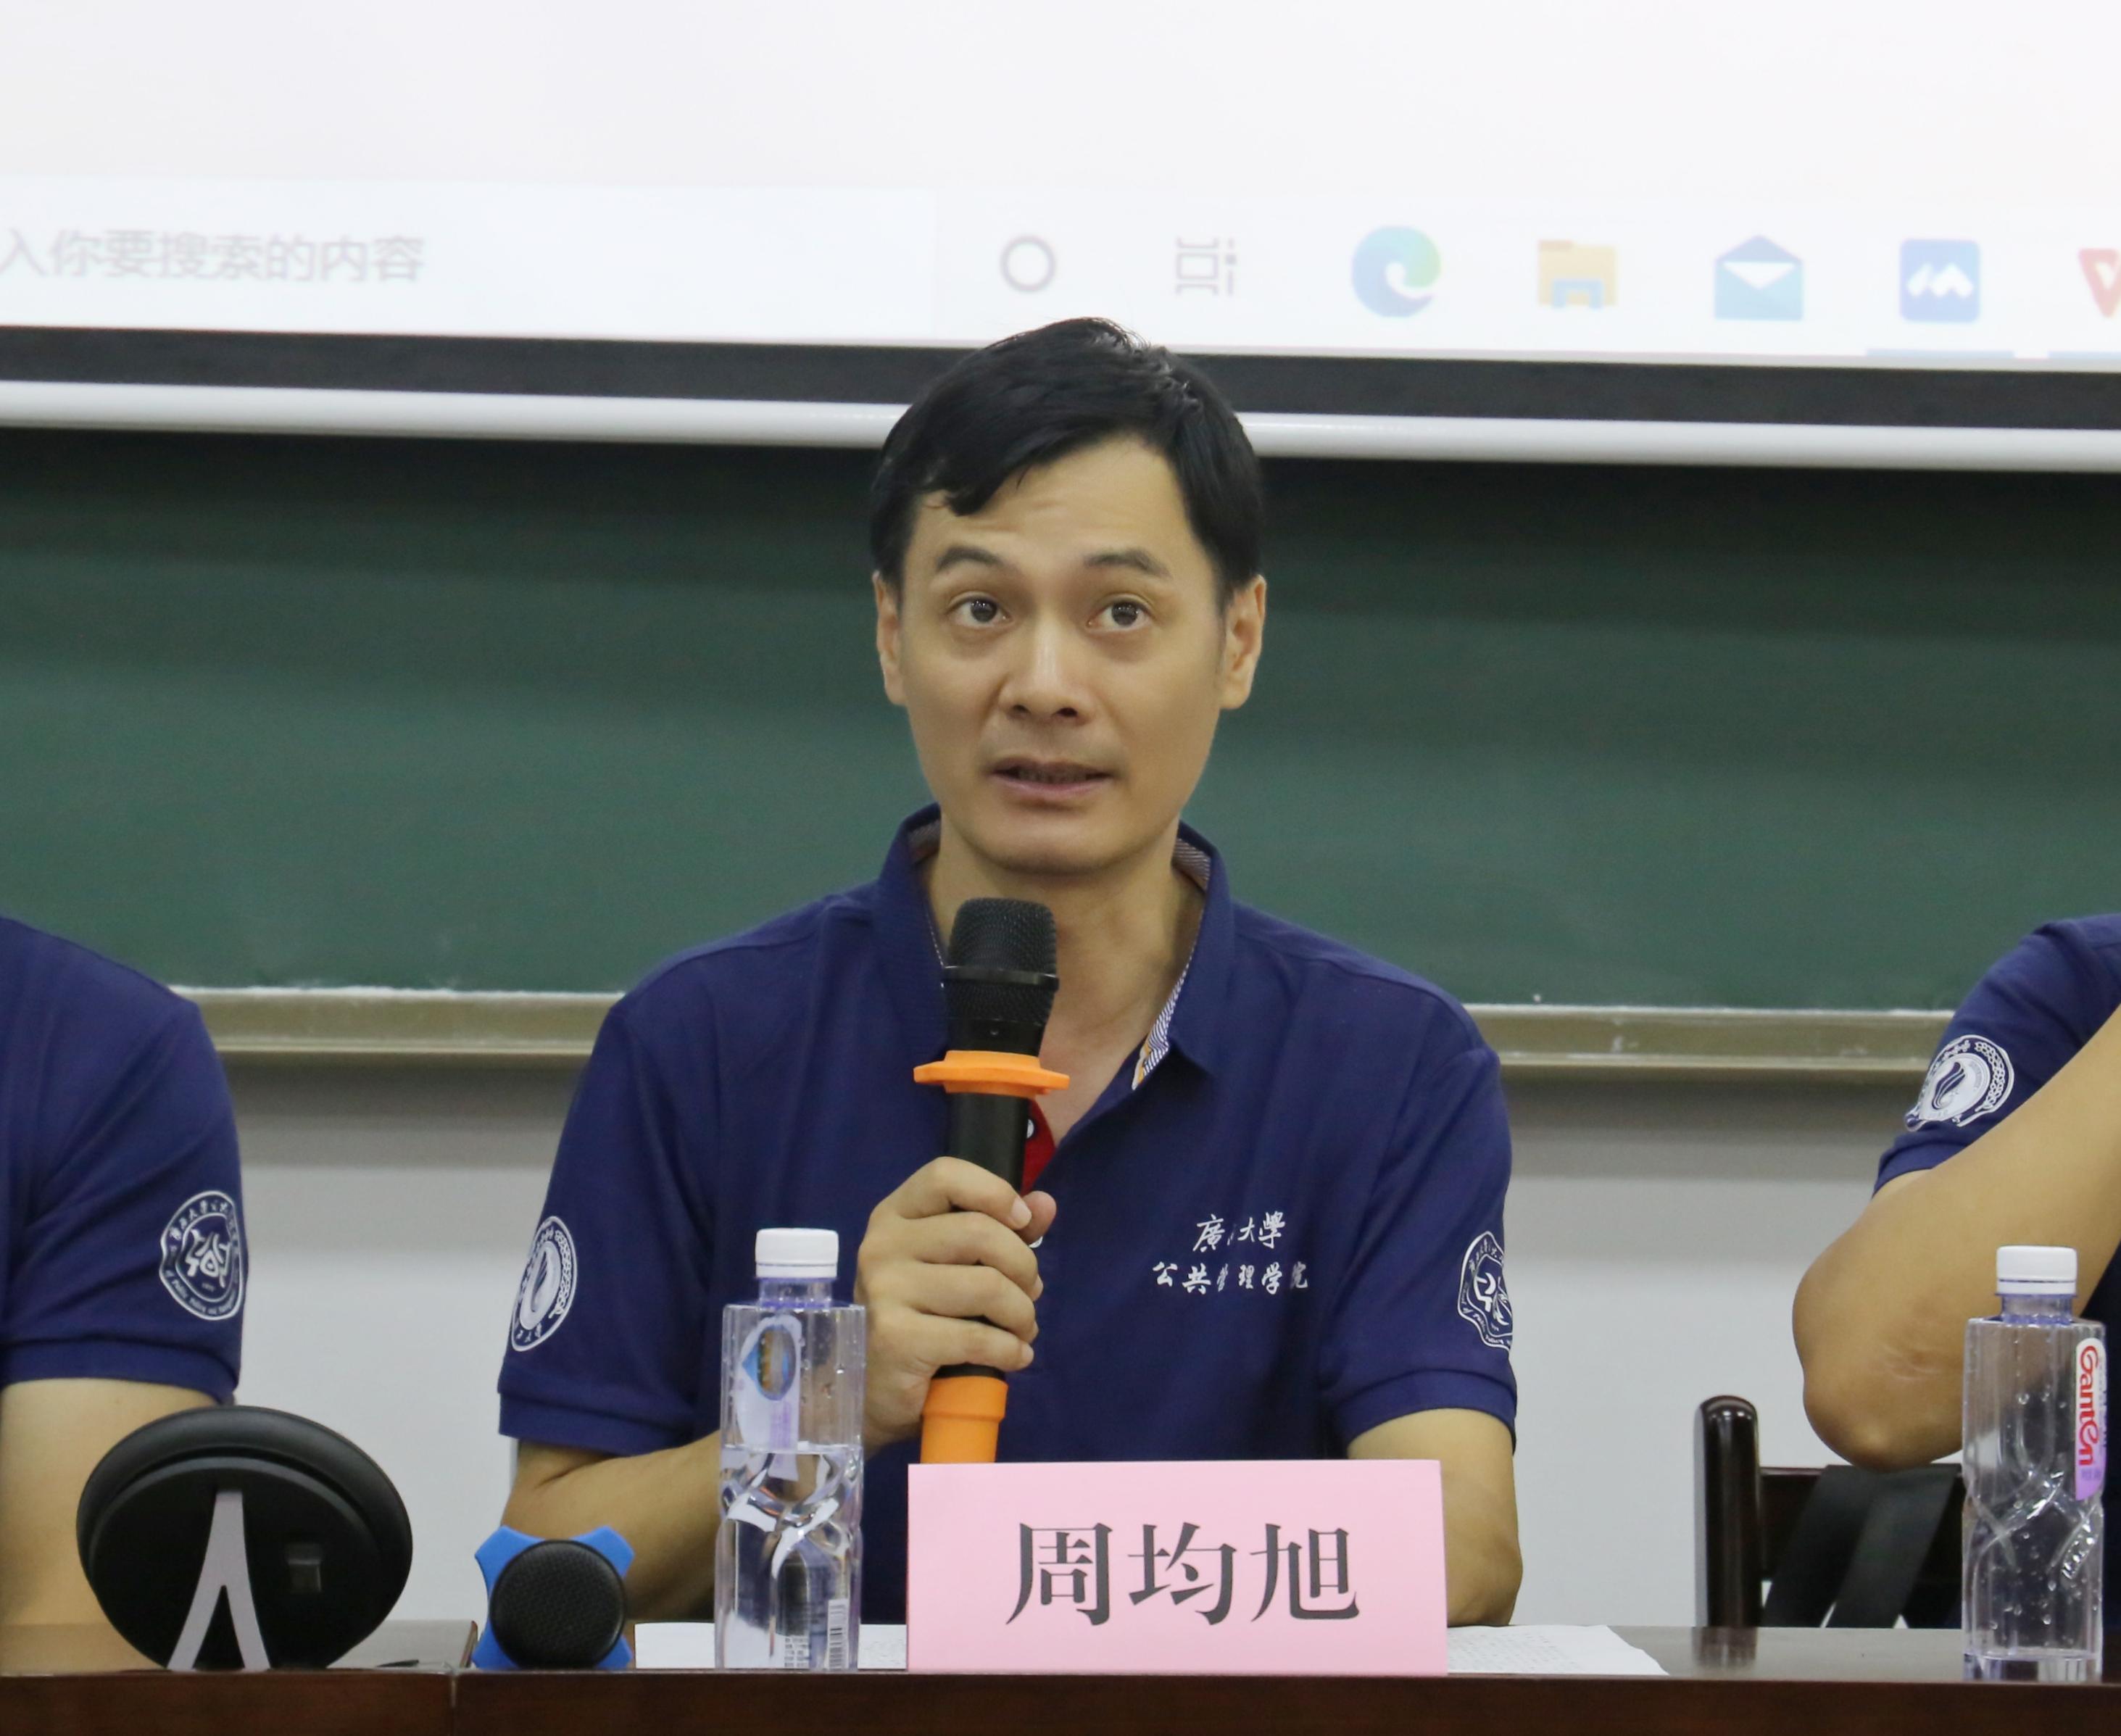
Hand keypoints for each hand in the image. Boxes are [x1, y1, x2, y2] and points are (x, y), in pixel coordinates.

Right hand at [854, 1158, 1057, 1451]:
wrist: (875, 1388)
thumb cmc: (922, 1315)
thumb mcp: (957, 1265)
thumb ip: (1002, 1229)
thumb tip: (1045, 1204)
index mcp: (895, 1216)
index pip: (945, 1175)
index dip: (994, 1192)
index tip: (1022, 1222)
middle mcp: (882, 1246)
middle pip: (979, 1232)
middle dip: (1023, 1267)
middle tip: (1030, 1294)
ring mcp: (885, 1291)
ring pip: (987, 1286)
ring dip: (1022, 1314)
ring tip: (1021, 1329)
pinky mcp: (896, 1338)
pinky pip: (978, 1336)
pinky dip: (1010, 1350)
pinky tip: (1014, 1356)